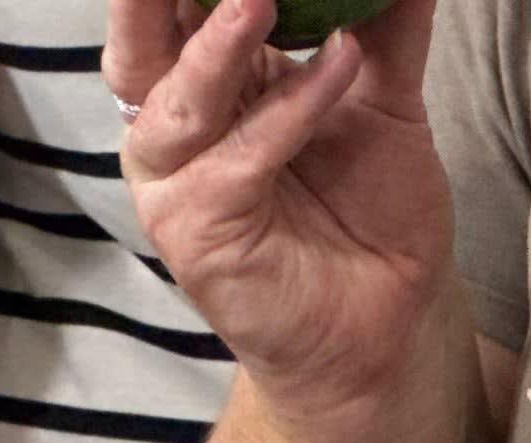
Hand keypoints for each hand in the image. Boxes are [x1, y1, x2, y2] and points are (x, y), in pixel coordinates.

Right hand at [106, 0, 448, 410]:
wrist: (390, 324)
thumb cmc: (368, 211)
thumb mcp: (382, 95)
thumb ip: (382, 21)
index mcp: (206, 80)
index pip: (176, 5)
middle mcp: (176, 126)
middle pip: (140, 40)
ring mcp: (177, 182)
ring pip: (175, 100)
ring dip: (215, 43)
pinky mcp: (197, 235)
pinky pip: (235, 163)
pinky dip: (286, 113)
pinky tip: (338, 70)